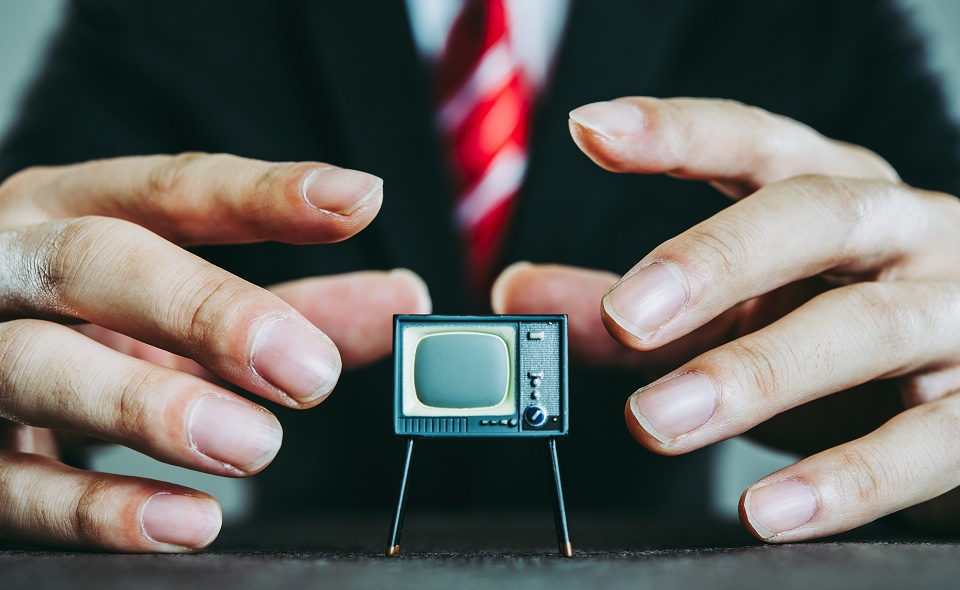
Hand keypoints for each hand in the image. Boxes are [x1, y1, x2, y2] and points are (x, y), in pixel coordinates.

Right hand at [0, 154, 428, 550]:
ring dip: (155, 408)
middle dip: (208, 310)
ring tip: (255, 447)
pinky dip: (99, 506)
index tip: (357, 200)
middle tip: (310, 371)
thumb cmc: (81, 318)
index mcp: (72, 209)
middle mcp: (13, 266)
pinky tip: (186, 520)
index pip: (172, 189)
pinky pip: (15, 486)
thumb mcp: (178, 299)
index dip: (265, 194)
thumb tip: (403, 300)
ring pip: (38, 367)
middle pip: (96, 262)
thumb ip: (294, 303)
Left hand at [493, 97, 959, 540]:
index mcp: (836, 195)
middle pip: (816, 217)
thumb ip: (632, 304)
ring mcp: (956, 317)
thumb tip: (517, 292)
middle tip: (625, 314)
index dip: (676, 133)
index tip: (592, 129)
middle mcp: (904, 236)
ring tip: (657, 419)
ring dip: (755, 374)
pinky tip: (769, 511)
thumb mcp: (739, 311)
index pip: (756, 144)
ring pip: (867, 327)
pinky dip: (845, 478)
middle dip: (715, 261)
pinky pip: (927, 443)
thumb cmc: (839, 331)